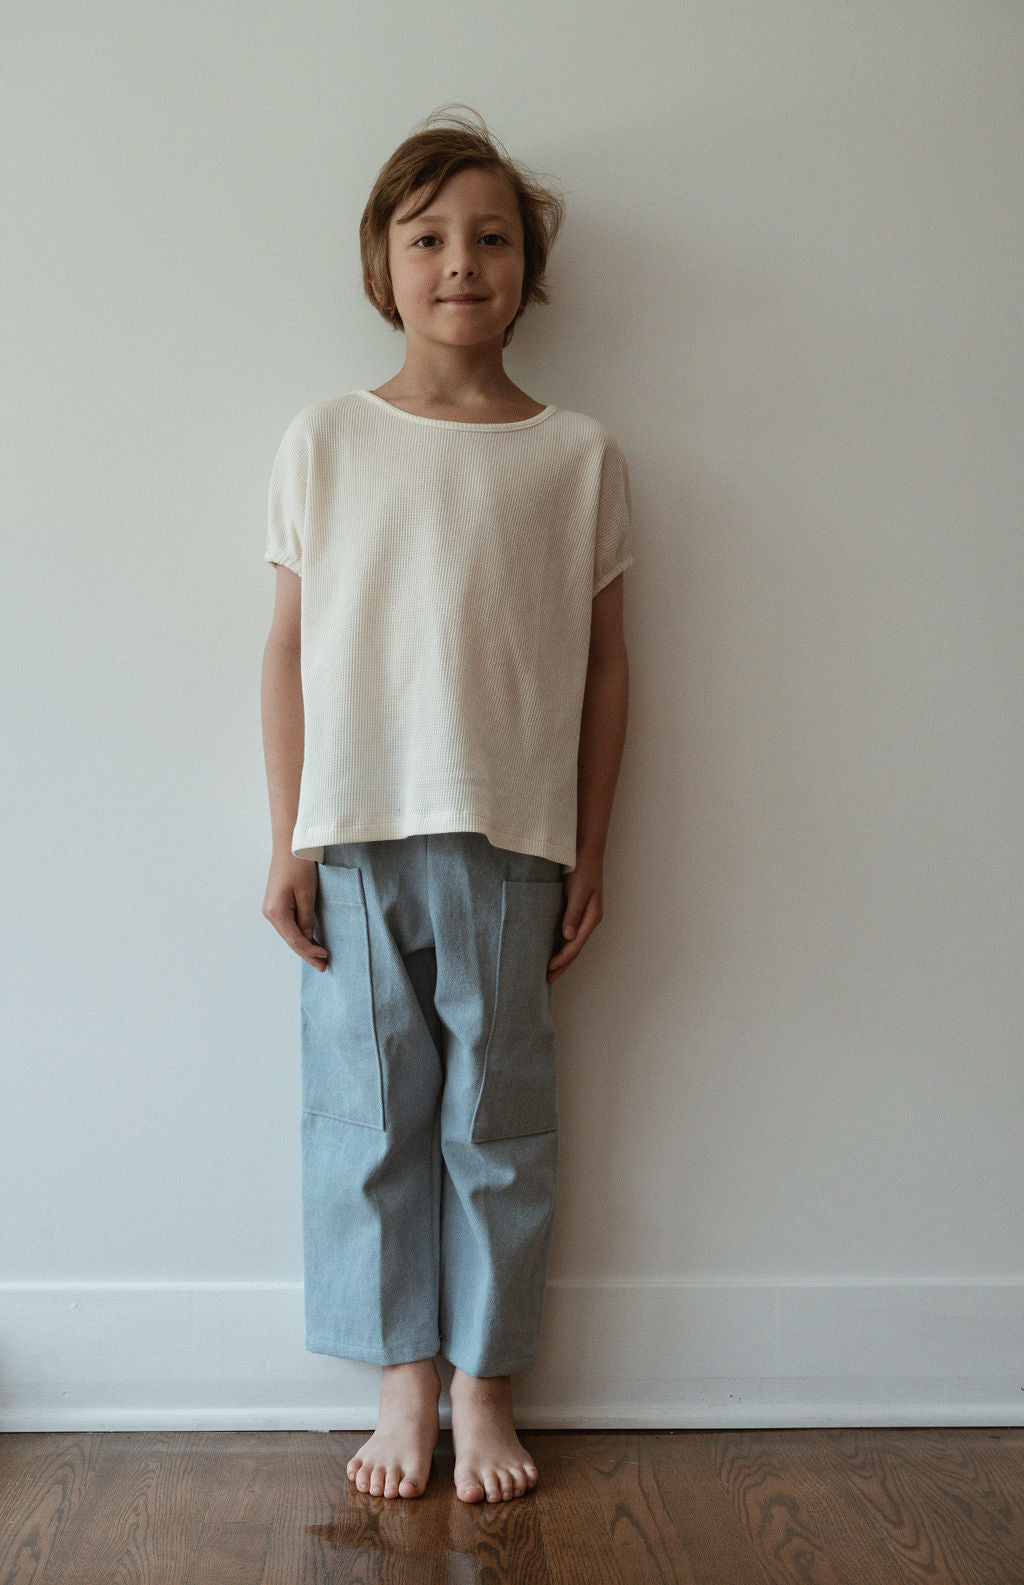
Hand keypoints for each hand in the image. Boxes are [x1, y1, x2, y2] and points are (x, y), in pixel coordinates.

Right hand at [262, 853, 328, 971]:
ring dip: (303, 946)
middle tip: (323, 967)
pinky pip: (288, 926)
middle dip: (307, 954)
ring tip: (318, 958)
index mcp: (276, 912)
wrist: (289, 846)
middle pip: (290, 940)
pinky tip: (309, 941)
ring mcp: (271, 909)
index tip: (326, 958)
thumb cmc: (299, 866)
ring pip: (289, 934)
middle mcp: (270, 913)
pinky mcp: (276, 904)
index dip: (310, 951)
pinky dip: (299, 935)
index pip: (295, 940)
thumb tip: (307, 939)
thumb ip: (306, 919)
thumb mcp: (307, 894)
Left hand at [547, 850, 603, 982]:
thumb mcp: (577, 891)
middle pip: (575, 948)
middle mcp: (589, 919)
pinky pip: (569, 932)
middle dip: (563, 964)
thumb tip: (568, 936)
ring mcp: (584, 915)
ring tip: (550, 970)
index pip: (575, 944)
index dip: (563, 958)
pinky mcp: (576, 909)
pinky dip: (561, 944)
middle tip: (548, 979)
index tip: (549, 969)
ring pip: (572, 942)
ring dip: (562, 957)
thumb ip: (572, 914)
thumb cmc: (583, 869)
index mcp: (592, 917)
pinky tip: (553, 949)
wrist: (586, 851)